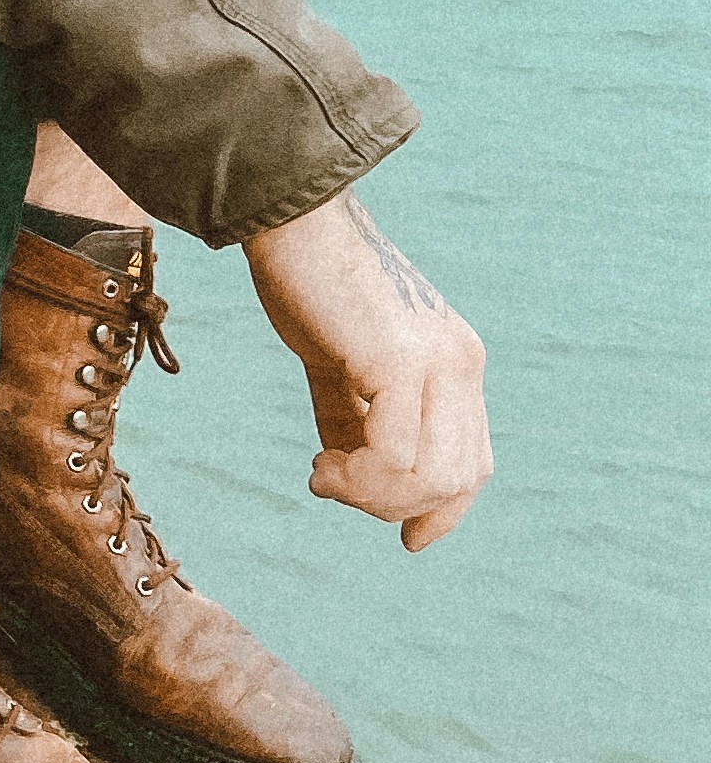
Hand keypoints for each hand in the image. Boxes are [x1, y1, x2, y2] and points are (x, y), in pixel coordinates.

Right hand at [241, 191, 490, 551]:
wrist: (289, 220)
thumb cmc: (308, 282)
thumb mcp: (339, 364)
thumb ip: (354, 416)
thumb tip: (347, 478)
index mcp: (456, 362)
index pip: (473, 462)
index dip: (444, 510)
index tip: (410, 542)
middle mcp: (461, 363)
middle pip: (458, 479)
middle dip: (395, 506)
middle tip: (334, 487)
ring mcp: (436, 361)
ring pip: (432, 477)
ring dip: (374, 497)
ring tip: (326, 476)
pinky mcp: (399, 360)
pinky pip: (395, 456)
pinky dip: (357, 479)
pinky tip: (321, 466)